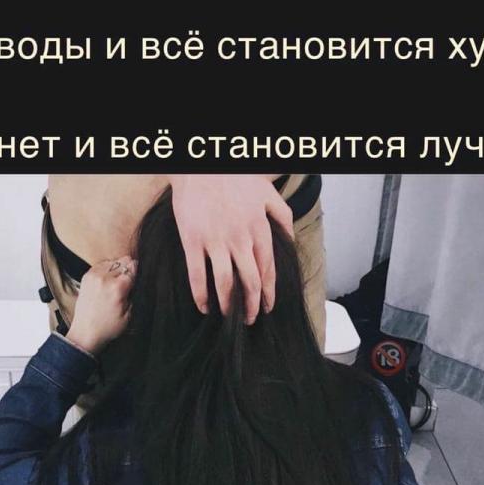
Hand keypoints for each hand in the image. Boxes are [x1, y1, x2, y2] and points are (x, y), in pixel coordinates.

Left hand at [66, 255, 135, 354]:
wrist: (85, 332)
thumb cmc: (108, 327)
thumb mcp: (129, 315)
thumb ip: (135, 294)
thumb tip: (137, 279)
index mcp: (118, 287)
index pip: (133, 267)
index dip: (137, 273)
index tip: (137, 279)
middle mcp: (105, 278)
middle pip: (124, 262)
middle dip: (128, 270)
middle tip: (127, 284)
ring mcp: (94, 276)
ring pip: (113, 261)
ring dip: (117, 269)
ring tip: (116, 284)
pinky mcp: (87, 276)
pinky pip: (102, 265)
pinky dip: (107, 270)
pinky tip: (107, 282)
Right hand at [167, 174, 294, 323]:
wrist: (202, 165)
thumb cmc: (235, 177)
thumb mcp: (267, 193)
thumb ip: (282, 216)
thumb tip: (290, 240)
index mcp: (258, 228)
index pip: (268, 269)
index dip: (268, 292)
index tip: (267, 306)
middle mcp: (240, 238)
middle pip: (249, 281)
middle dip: (251, 305)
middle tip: (249, 319)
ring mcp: (215, 240)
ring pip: (225, 282)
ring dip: (227, 304)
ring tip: (227, 316)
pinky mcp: (192, 240)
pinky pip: (197, 274)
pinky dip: (200, 294)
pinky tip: (203, 306)